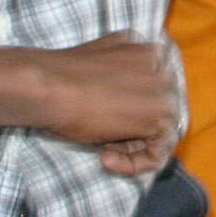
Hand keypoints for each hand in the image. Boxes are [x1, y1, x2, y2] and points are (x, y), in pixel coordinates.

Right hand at [28, 34, 182, 176]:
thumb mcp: (104, 64)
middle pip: (159, 112)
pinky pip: (157, 153)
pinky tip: (105, 159)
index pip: (155, 91)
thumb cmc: (64, 77)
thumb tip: (134, 101)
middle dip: (132, 130)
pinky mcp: (159, 120)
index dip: (133, 110)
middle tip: (104, 140)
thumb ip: (126, 73)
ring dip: (129, 149)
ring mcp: (166, 93)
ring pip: (161, 133)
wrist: (49, 87)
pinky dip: (133, 165)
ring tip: (103, 150)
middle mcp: (165, 70)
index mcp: (152, 52)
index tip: (108, 120)